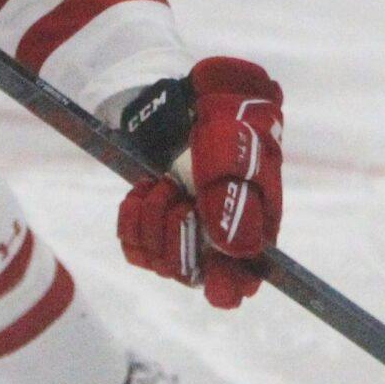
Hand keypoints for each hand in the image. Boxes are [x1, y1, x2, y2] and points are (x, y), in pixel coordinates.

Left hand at [117, 58, 282, 308]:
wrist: (195, 96)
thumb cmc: (231, 123)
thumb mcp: (239, 156)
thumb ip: (237, 204)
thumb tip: (236, 252)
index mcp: (252, 233)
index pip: (238, 286)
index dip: (224, 286)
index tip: (212, 268)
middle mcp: (218, 241)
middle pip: (190, 275)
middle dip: (176, 234)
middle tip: (177, 192)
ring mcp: (185, 232)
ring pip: (158, 261)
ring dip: (153, 218)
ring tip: (162, 182)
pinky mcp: (153, 222)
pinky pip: (133, 245)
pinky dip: (132, 217)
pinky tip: (143, 189)